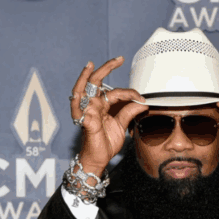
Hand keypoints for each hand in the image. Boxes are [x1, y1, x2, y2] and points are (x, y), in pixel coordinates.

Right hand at [70, 57, 148, 176]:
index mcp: (102, 105)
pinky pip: (77, 110)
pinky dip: (77, 100)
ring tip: (90, 65)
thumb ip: (129, 112)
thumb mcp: (121, 125)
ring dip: (85, 77)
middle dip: (107, 68)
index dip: (130, 94)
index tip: (142, 98)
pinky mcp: (84, 122)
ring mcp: (87, 112)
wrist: (98, 159)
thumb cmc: (105, 143)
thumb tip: (141, 103)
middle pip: (97, 82)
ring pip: (83, 89)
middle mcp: (93, 105)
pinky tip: (78, 92)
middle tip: (119, 59)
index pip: (116, 92)